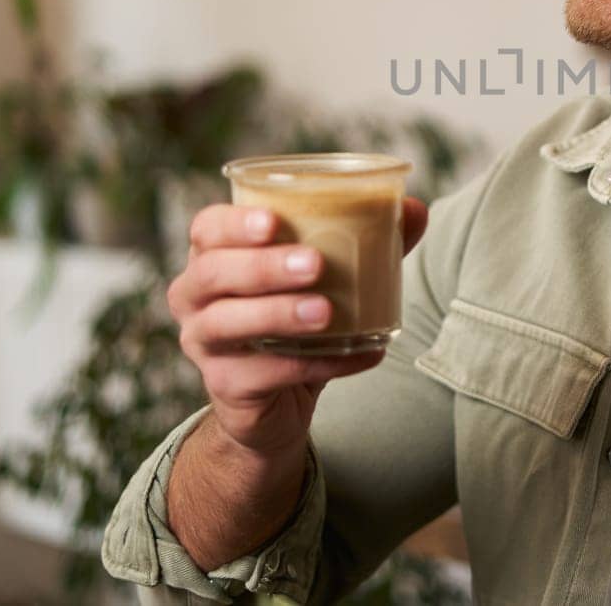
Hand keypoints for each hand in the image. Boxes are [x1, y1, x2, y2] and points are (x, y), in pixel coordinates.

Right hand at [167, 199, 428, 458]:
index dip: (234, 223)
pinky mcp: (224, 387)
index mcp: (214, 256)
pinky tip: (361, 354)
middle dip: (263, 266)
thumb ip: (367, 242)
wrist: (278, 401)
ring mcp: (202, 344)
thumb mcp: (328, 278)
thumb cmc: (297, 320)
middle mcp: (195, 298)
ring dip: (278, 314)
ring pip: (226, 324)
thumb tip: (416, 209)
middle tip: (315, 265)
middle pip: (212, 273)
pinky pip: (264, 374)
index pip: (207, 227)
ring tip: (326, 312)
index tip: (274, 222)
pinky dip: (316, 363)